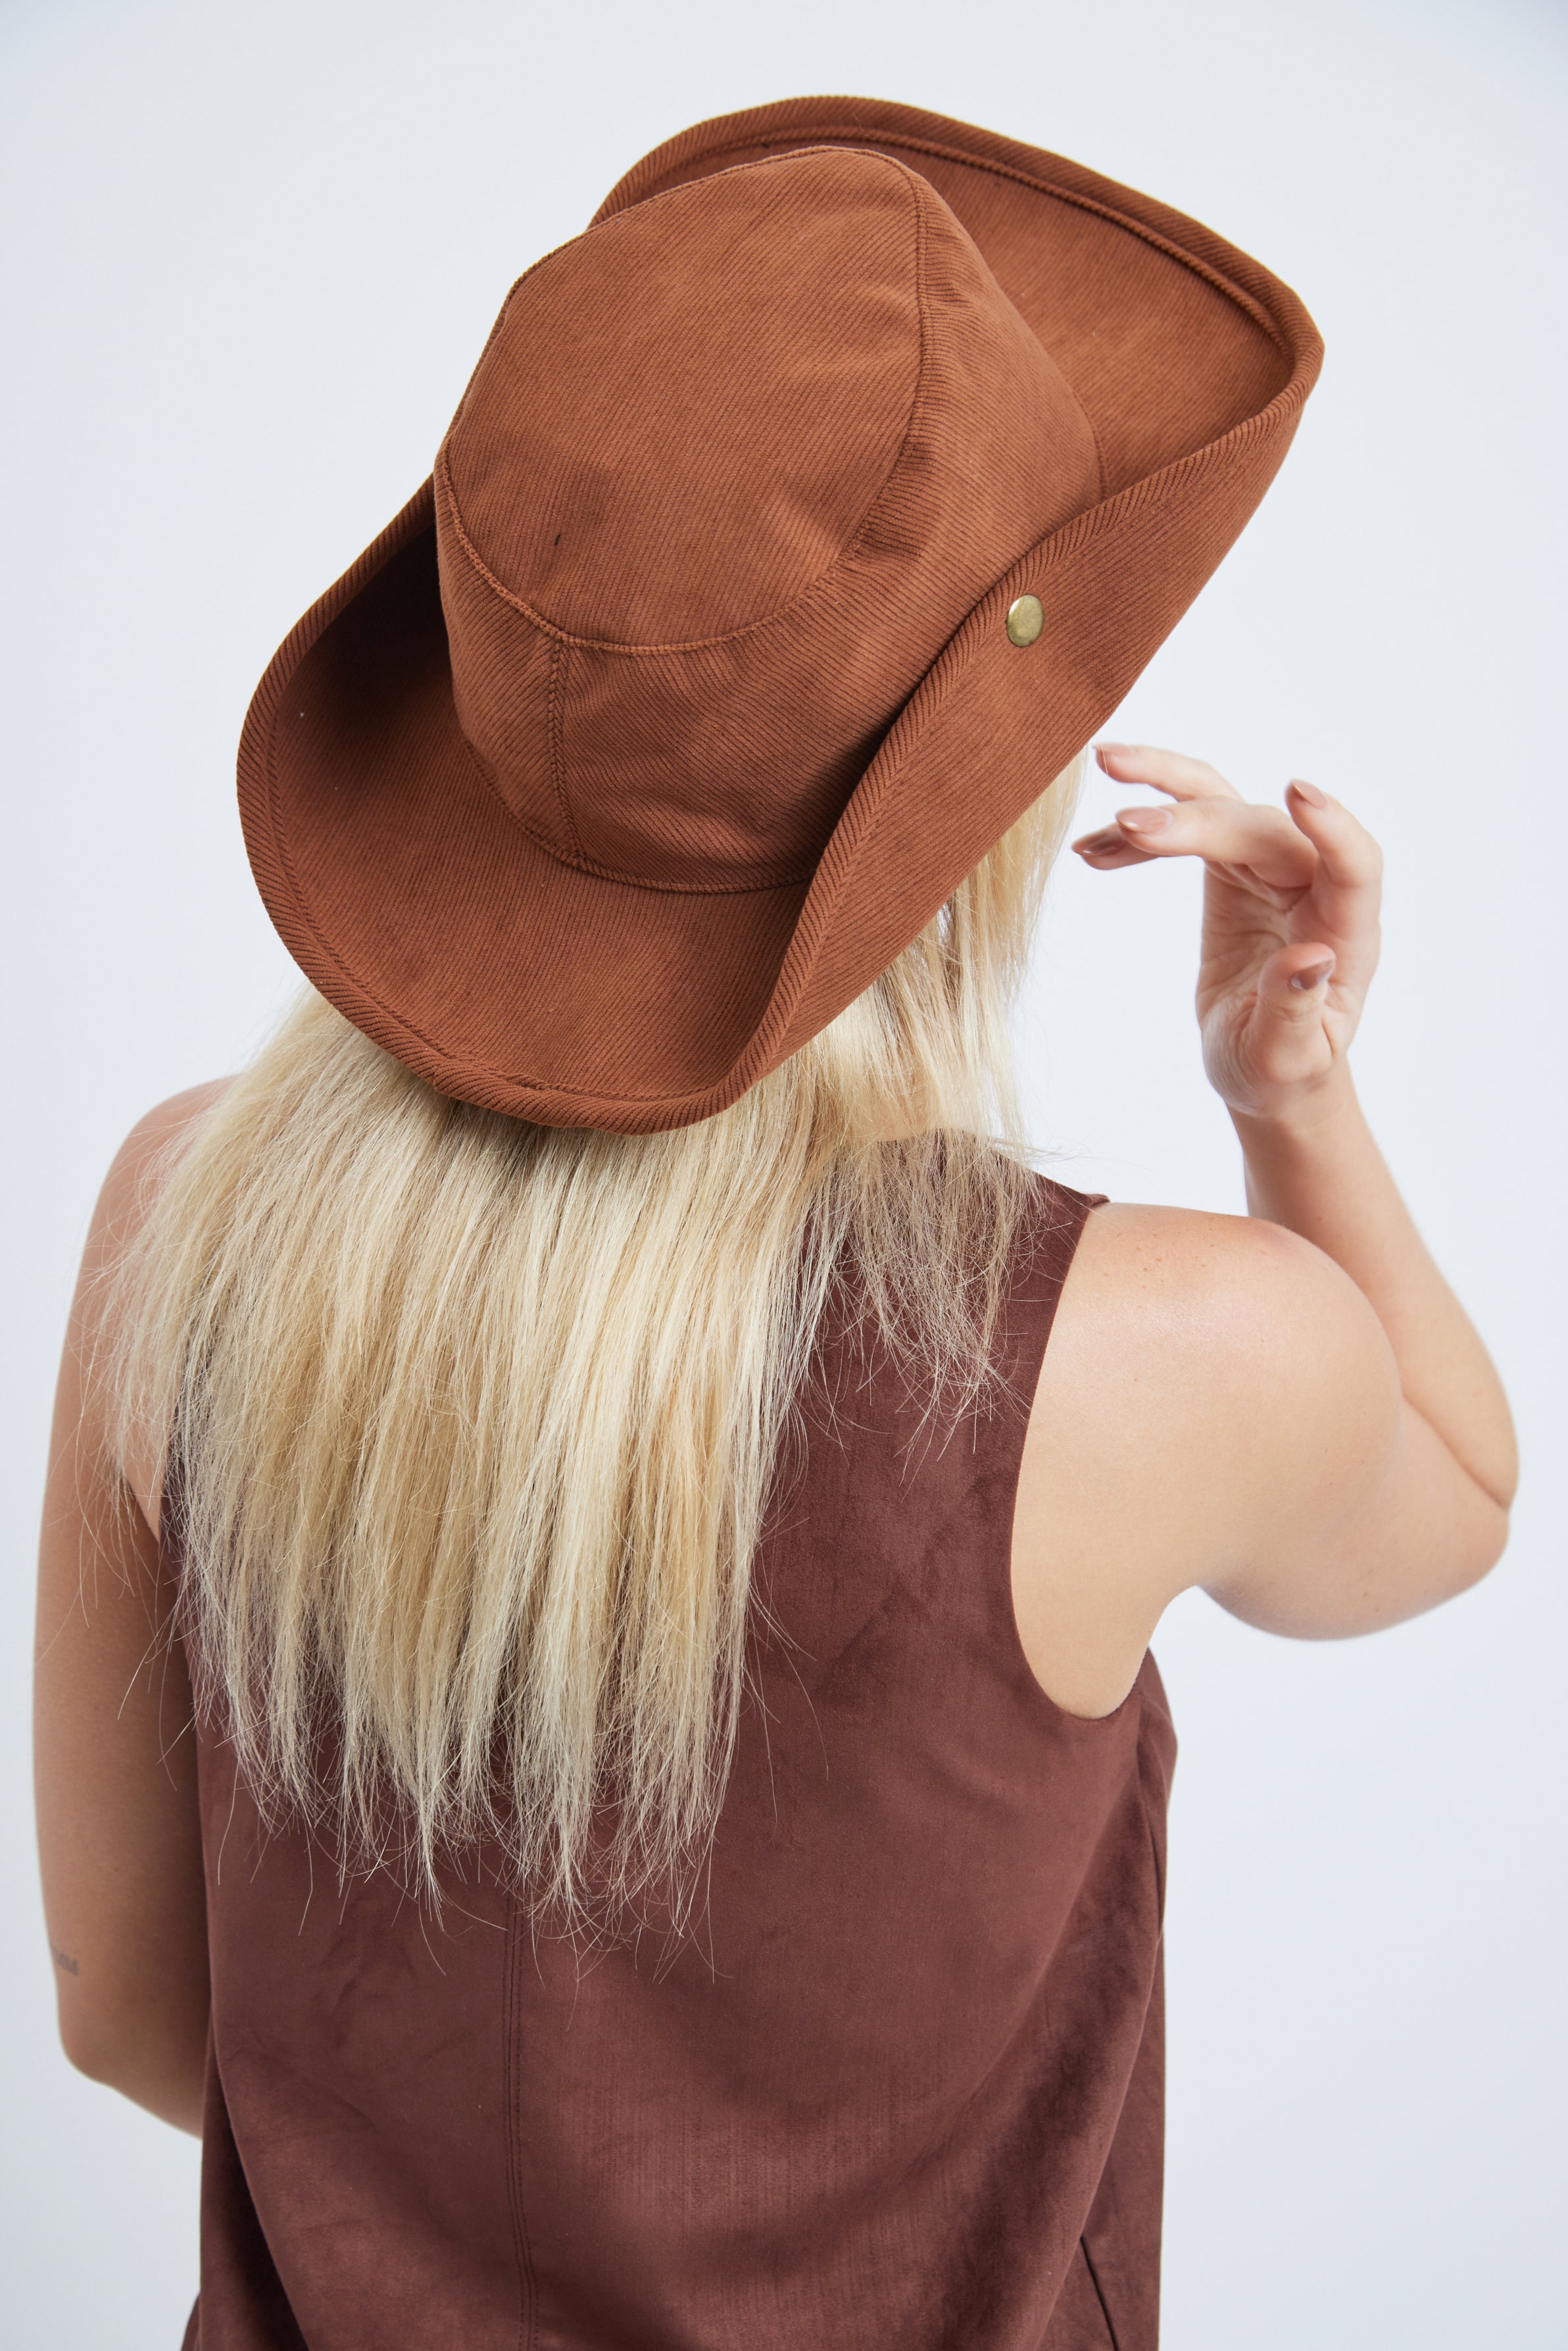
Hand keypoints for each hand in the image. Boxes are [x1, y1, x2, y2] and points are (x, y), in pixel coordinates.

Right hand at [1072, 744, 1382, 1124]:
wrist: (1262, 1067)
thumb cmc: (1282, 1070)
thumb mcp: (1286, 1057)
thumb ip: (1295, 1010)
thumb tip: (1309, 958)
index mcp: (1345, 934)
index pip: (1353, 865)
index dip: (1331, 826)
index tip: (1298, 794)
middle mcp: (1314, 888)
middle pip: (1262, 828)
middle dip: (1198, 819)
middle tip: (1130, 827)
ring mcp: (1271, 872)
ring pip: (1224, 805)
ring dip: (1166, 783)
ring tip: (1105, 764)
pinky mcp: (1233, 870)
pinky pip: (1191, 827)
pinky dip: (1141, 836)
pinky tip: (1091, 849)